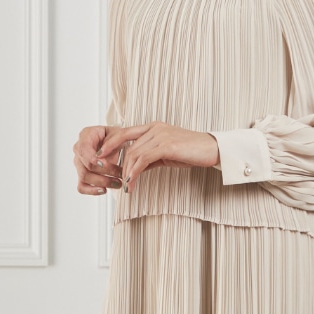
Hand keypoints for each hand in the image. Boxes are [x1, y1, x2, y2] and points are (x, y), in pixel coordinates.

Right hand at [73, 124, 125, 194]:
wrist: (115, 142)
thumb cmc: (115, 136)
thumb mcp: (118, 133)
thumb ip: (111, 141)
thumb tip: (101, 156)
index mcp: (85, 136)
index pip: (83, 149)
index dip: (93, 159)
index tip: (105, 164)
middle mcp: (79, 150)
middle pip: (86, 165)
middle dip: (104, 172)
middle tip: (120, 175)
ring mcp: (79, 163)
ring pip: (84, 177)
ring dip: (102, 182)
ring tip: (117, 183)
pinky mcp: (82, 175)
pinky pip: (82, 187)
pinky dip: (92, 191)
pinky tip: (104, 190)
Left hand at [94, 123, 218, 191]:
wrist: (212, 149)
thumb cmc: (192, 151)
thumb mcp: (167, 153)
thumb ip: (151, 157)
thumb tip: (136, 168)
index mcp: (153, 127)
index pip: (124, 132)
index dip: (110, 144)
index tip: (101, 157)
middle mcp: (154, 128)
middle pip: (126, 143)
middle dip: (115, 161)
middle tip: (111, 177)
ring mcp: (160, 135)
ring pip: (133, 153)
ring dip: (126, 172)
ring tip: (126, 186)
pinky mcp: (166, 146)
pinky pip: (144, 160)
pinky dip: (135, 172)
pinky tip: (133, 182)